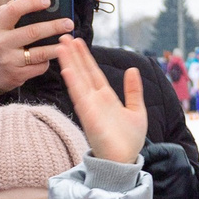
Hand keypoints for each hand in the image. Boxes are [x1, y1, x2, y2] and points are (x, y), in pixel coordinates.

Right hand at [0, 0, 72, 99]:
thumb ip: (6, 14)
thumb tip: (31, 1)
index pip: (14, 10)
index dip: (32, 4)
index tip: (47, 2)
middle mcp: (1, 43)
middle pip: (33, 32)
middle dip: (54, 26)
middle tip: (68, 23)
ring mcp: (9, 61)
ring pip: (40, 53)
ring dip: (57, 46)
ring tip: (68, 41)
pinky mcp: (17, 75)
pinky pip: (39, 67)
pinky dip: (47, 62)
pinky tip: (50, 57)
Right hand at [55, 36, 146, 162]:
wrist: (124, 161)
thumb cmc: (129, 141)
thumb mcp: (136, 111)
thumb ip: (133, 91)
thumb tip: (133, 70)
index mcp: (105, 98)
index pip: (93, 72)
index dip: (85, 57)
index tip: (78, 42)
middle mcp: (95, 100)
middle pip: (82, 72)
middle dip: (73, 54)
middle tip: (64, 36)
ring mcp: (90, 107)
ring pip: (77, 80)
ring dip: (69, 63)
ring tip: (61, 46)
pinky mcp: (88, 116)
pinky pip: (79, 96)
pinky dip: (73, 83)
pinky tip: (67, 69)